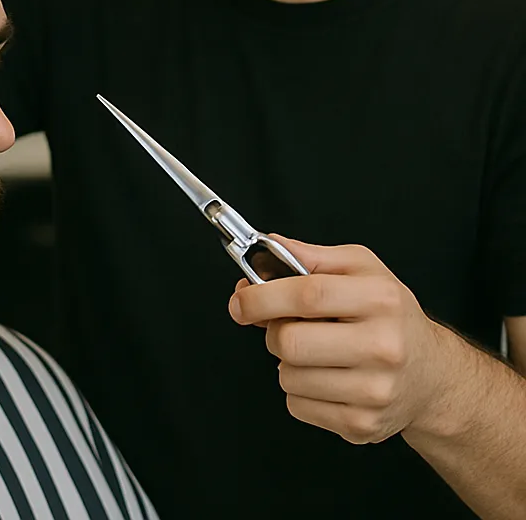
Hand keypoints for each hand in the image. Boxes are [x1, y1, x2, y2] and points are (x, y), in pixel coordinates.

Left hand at [228, 236, 455, 443]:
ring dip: (287, 363)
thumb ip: (312, 256)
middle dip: (273, 332)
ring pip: (288, 377)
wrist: (433, 376)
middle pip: (290, 342)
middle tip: (286, 326)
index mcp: (380, 299)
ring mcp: (375, 391)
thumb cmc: (390, 316)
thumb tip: (268, 247)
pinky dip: (299, 391)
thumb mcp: (362, 270)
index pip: (307, 295)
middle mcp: (383, 346)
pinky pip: (297, 406)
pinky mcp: (363, 425)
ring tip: (316, 352)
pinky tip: (325, 378)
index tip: (240, 301)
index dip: (262, 297)